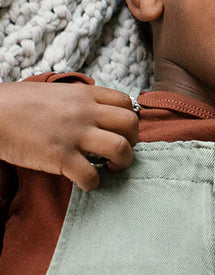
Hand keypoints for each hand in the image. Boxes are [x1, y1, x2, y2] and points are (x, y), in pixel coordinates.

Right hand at [0, 81, 138, 190]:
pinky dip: (94, 182)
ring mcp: (74, 135)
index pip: (126, 103)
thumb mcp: (59, 92)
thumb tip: (99, 111)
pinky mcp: (60, 158)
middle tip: (122, 150)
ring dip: (123, 162)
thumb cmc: (21, 102)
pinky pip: (90, 175)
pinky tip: (87, 182)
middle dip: (133, 140)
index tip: (122, 131)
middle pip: (130, 124)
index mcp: (86, 94)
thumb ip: (82, 100)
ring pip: (120, 148)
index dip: (129, 119)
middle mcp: (86, 112)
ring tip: (112, 167)